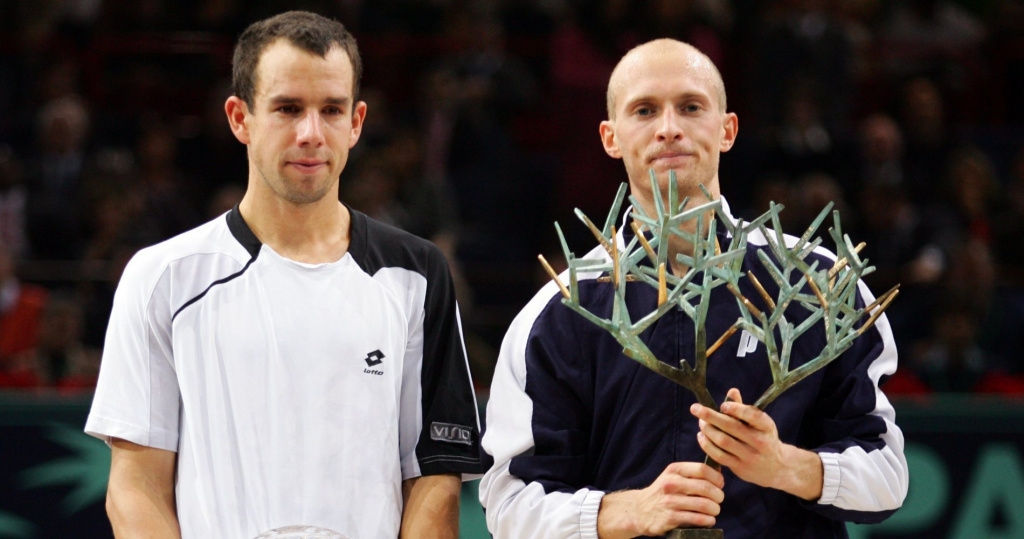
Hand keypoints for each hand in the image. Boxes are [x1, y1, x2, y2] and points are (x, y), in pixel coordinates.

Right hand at [597, 462, 723, 538]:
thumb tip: (719, 472)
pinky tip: (709, 520)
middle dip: (718, 495)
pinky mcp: (670, 518)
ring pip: (704, 504)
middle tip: (719, 499)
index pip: (702, 469)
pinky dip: (708, 520)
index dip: (716, 477)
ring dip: (715, 509)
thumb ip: (693, 473)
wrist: (639, 510)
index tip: (720, 484)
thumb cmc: (663, 492)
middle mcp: (671, 484)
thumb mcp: (672, 476)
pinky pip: (697, 519)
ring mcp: (670, 501)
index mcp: (674, 470)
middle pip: (705, 487)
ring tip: (714, 510)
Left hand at [690, 388, 822, 499]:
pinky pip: (719, 455)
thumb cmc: (763, 438)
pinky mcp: (740, 468)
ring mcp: (750, 456)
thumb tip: (732, 391)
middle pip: (732, 427)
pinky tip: (701, 436)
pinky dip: (707, 444)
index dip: (736, 408)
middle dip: (711, 416)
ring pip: (723, 441)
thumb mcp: (760, 423)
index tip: (722, 405)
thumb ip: (744, 408)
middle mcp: (760, 442)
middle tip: (696, 408)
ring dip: (708, 430)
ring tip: (701, 422)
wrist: (776, 468)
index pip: (753, 415)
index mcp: (767, 427)